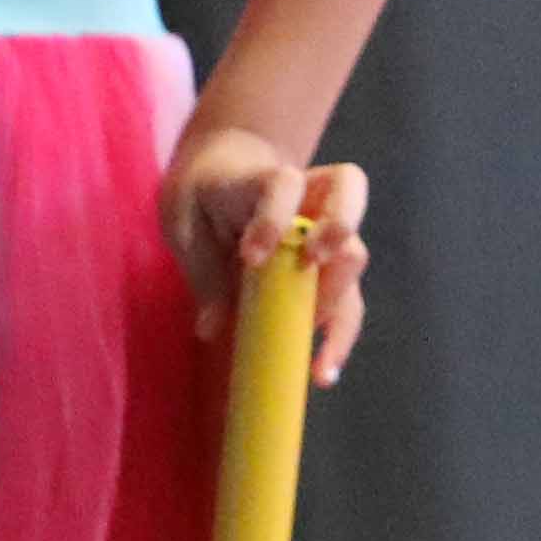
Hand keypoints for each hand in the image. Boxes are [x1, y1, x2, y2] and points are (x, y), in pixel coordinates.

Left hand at [160, 124, 371, 380]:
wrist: (228, 169)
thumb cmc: (205, 195)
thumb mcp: (187, 223)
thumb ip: (202, 269)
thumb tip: (211, 328)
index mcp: (267, 178)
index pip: (284, 184)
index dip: (274, 218)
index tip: (251, 257)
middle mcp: (311, 198)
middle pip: (346, 205)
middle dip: (334, 242)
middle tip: (310, 271)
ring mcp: (327, 231)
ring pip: (353, 258)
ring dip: (339, 309)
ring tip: (319, 362)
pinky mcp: (331, 265)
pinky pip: (346, 297)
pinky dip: (339, 335)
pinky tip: (322, 371)